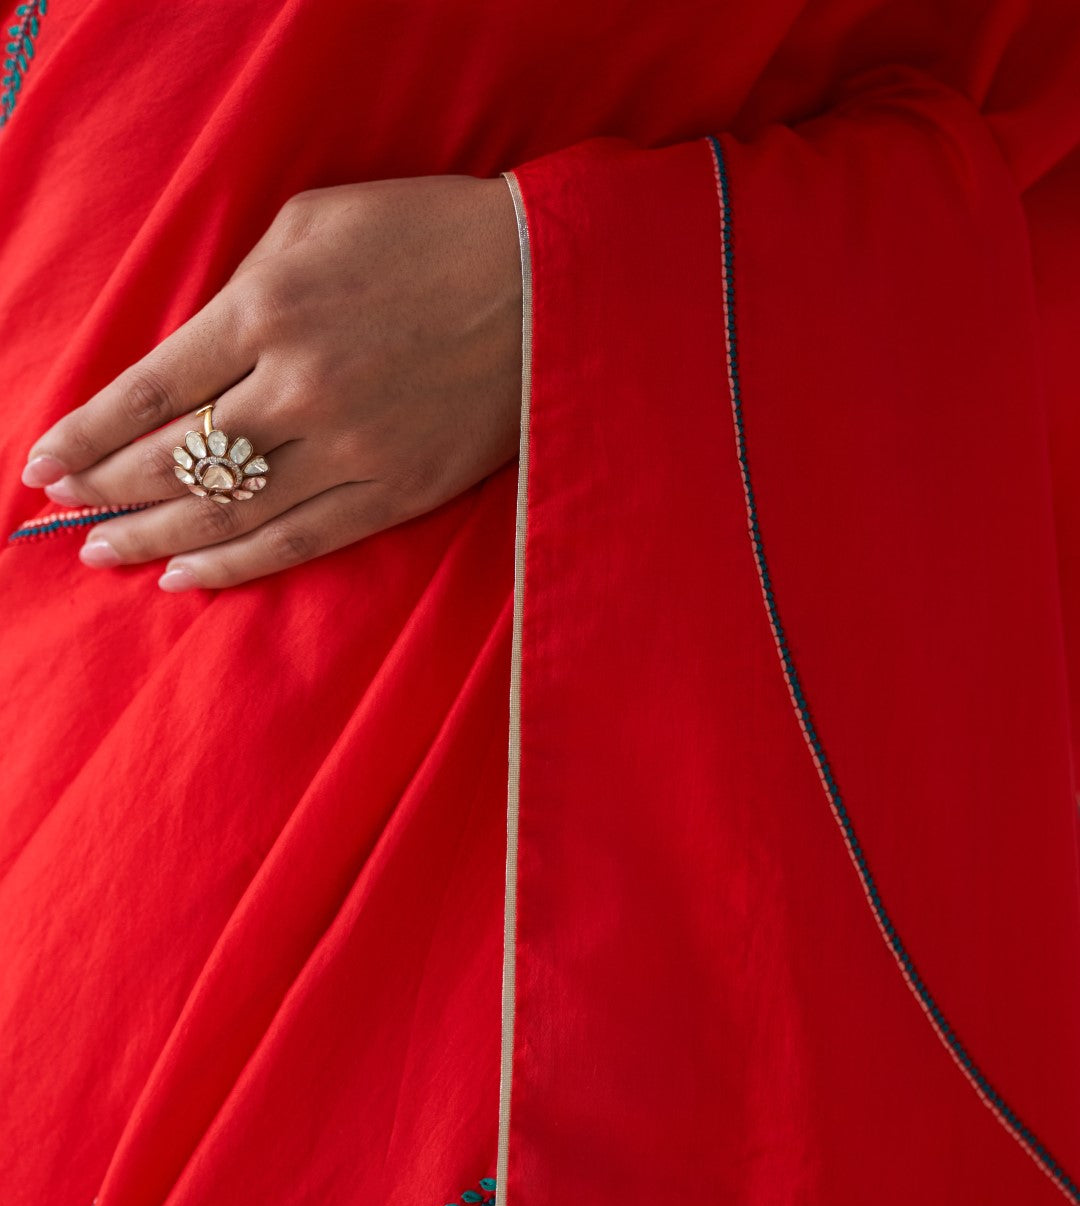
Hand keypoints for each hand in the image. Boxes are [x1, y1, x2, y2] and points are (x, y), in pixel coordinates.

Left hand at [21, 175, 523, 590]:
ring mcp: (350, 448)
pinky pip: (300, 541)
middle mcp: (299, 386)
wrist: (546, 283)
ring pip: (230, 511)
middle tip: (65, 516)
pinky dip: (236, 565)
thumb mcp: (314, 222)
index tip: (45, 462)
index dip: (89, 432)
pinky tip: (187, 577)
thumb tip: (189, 358)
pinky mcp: (396, 490)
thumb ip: (242, 287)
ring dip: (155, 537)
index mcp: (268, 307)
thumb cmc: (425, 235)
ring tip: (106, 553)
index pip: (152, 388)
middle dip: (109, 491)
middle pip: (178, 459)